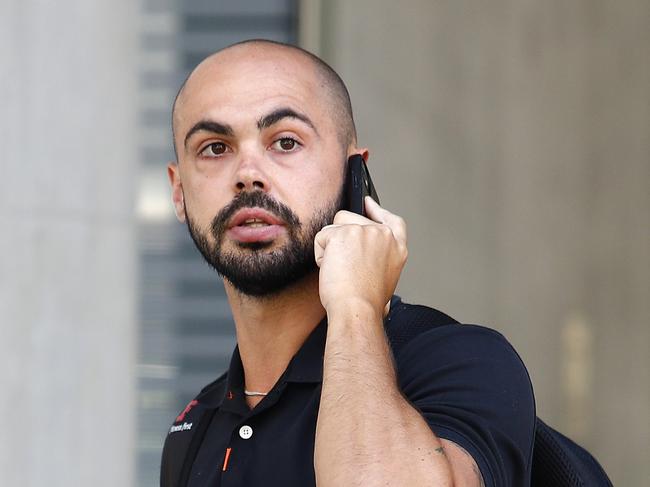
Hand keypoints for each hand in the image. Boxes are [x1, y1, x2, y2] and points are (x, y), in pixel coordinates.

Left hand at [314, 197, 407, 315]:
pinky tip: (331, 270)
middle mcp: (383, 235)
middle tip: (346, 266)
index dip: (377, 210)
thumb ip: (379, 257)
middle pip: (353, 220)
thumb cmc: (367, 301)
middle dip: (342, 238)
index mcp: (397, 246)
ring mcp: (363, 231)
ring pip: (335, 226)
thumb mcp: (386, 278)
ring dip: (331, 247)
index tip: (368, 204)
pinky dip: (320, 255)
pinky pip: (321, 237)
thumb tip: (367, 256)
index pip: (391, 220)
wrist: (357, 308)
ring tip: (341, 270)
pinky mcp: (342, 233)